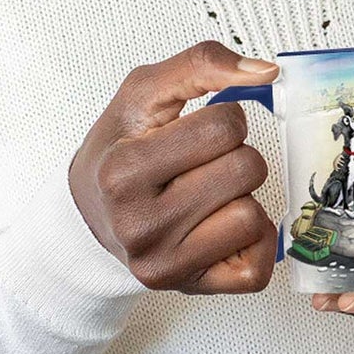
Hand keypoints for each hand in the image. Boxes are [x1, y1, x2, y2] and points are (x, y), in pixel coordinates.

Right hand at [69, 40, 279, 294]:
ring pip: (253, 217)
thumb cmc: (120, 147)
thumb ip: (202, 64)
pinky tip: (223, 225)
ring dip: (241, 197)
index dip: (223, 117)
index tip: (194, 129)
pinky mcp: (188, 289)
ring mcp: (163, 264)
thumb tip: (266, 73)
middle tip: (201, 162)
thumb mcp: (143, 92)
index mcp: (124, 170)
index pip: (225, 126)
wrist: (87, 214)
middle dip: (235, 155)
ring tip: (207, 193)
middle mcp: (139, 225)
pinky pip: (257, 270)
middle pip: (246, 169)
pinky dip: (253, 242)